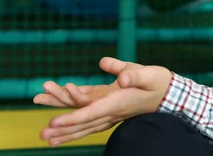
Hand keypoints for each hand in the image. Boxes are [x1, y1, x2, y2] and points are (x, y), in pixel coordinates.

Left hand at [33, 57, 171, 145]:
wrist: (169, 94)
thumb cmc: (159, 82)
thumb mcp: (148, 73)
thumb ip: (132, 73)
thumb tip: (115, 73)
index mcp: (118, 102)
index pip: (92, 112)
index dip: (73, 118)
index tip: (55, 122)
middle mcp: (112, 111)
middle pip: (84, 123)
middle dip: (63, 130)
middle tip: (43, 136)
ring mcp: (111, 112)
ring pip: (85, 125)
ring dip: (67, 132)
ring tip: (47, 139)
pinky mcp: (110, 108)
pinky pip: (89, 118)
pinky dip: (75, 122)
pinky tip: (65, 127)